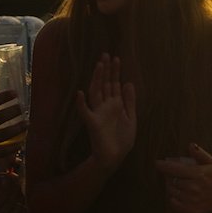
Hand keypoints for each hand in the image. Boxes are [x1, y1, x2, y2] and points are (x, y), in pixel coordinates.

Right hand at [0, 90, 24, 171]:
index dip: (4, 97)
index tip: (15, 93)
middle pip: (0, 117)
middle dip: (14, 111)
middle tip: (23, 109)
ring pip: (5, 134)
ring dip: (18, 128)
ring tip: (26, 124)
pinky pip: (1, 151)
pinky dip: (12, 148)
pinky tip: (20, 144)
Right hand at [78, 54, 136, 171]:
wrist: (115, 158)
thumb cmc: (122, 140)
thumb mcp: (131, 118)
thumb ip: (130, 102)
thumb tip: (129, 83)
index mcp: (115, 105)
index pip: (114, 84)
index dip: (115, 72)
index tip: (116, 58)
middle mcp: (105, 106)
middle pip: (105, 84)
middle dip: (106, 70)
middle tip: (106, 54)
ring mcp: (98, 113)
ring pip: (96, 92)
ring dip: (97, 79)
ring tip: (98, 65)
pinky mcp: (92, 123)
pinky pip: (85, 112)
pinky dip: (81, 103)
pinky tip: (80, 93)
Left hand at [157, 144, 211, 212]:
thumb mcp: (210, 163)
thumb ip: (200, 154)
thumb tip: (190, 145)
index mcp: (198, 174)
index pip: (176, 169)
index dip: (164, 166)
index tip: (157, 163)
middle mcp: (194, 187)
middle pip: (172, 181)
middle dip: (170, 177)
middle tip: (174, 176)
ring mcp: (192, 200)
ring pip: (172, 192)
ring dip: (172, 187)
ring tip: (179, 185)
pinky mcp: (191, 210)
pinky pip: (174, 204)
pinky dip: (173, 199)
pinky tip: (179, 195)